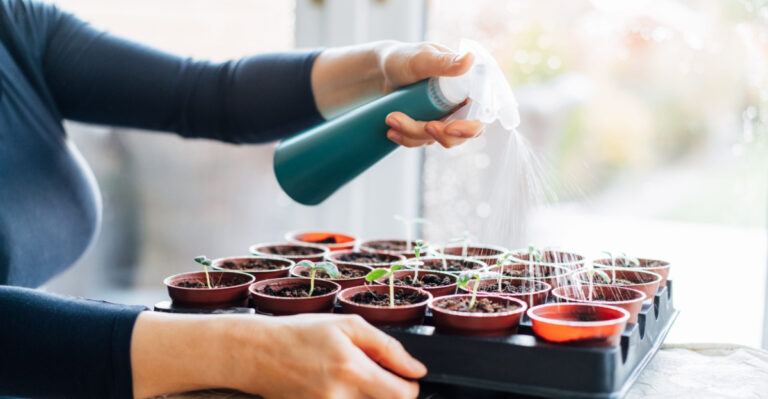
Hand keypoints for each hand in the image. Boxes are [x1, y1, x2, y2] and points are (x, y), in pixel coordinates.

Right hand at [131, 312, 425, 398]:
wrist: (256, 353)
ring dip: (369, 395)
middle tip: (376, 374)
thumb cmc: (299, 333)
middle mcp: (340, 398)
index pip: (403, 394)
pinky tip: (337, 385)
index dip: (410, 384)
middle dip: (391, 392)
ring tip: (351, 377)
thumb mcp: (346, 325)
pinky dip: (350, 398)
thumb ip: (387, 347)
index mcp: (352, 371)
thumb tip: (417, 369)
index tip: (403, 375)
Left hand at [377, 42, 484, 147]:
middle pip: (460, 135)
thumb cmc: (401, 59)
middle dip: (439, 135)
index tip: (448, 128)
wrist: (378, 72)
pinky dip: (406, 139)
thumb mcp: (422, 59)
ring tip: (391, 118)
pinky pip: (420, 142)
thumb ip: (444, 62)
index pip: (478, 115)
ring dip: (413, 134)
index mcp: (466, 87)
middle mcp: (457, 105)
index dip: (468, 128)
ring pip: (435, 139)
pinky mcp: (426, 128)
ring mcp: (442, 118)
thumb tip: (469, 59)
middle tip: (423, 126)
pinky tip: (391, 131)